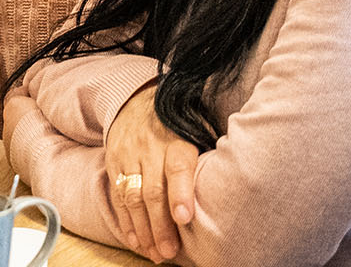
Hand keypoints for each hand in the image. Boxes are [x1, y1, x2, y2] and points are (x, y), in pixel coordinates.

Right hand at [104, 85, 198, 261]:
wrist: (135, 99)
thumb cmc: (176, 125)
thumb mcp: (196, 131)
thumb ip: (208, 158)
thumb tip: (237, 189)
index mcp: (176, 141)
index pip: (178, 168)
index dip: (181, 194)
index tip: (185, 218)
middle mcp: (149, 148)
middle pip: (153, 191)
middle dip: (160, 225)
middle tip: (169, 251)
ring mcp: (128, 156)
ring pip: (132, 197)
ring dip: (143, 228)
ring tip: (154, 252)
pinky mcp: (113, 162)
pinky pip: (118, 195)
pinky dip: (126, 220)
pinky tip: (136, 240)